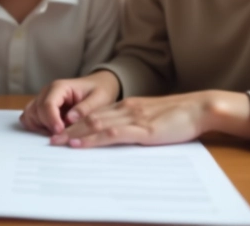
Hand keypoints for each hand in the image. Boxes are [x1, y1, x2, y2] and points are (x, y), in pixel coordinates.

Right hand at [20, 70, 120, 134]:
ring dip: (39, 127)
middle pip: (36, 111)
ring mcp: (42, 100)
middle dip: (46, 126)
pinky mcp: (42, 109)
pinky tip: (51, 131)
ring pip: (30, 115)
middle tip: (63, 135)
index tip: (60, 132)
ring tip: (58, 133)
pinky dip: (36, 127)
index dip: (51, 120)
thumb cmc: (99, 90)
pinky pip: (30, 119)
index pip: (48, 104)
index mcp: (59, 87)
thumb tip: (70, 119)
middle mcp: (47, 92)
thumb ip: (85, 108)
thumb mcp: (99, 98)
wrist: (98, 85)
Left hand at [51, 90, 249, 147]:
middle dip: (68, 129)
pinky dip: (92, 138)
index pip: (96, 114)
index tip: (61, 132)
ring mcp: (133, 118)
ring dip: (75, 135)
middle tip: (50, 140)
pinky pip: (112, 134)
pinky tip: (80, 143)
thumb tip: (121, 135)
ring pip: (96, 125)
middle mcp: (126, 109)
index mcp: (128, 106)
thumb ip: (136, 123)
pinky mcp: (142, 130)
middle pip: (90, 118)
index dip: (76, 123)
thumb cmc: (181, 116)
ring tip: (57, 143)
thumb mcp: (153, 118)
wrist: (200, 108)